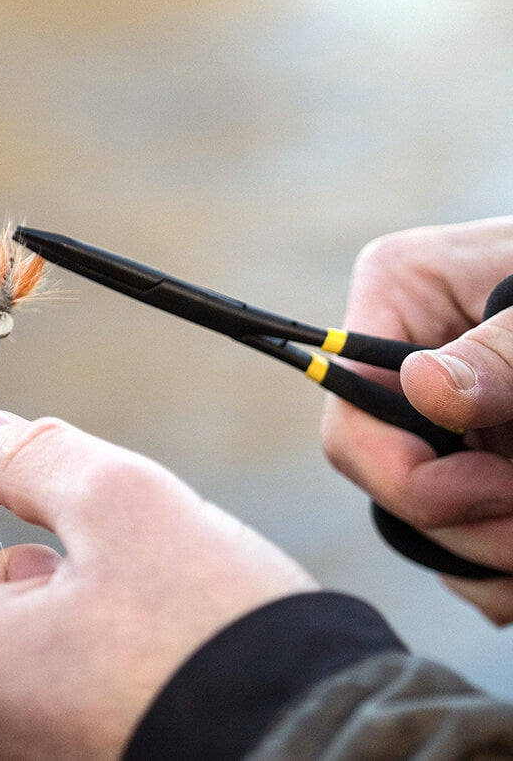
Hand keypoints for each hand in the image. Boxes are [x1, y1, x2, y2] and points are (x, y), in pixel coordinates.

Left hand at [0, 410, 316, 758]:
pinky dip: (65, 644)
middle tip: (91, 518)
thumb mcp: (118, 501)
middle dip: (6, 544)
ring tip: (133, 581)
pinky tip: (141, 635)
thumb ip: (31, 455)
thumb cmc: (208, 637)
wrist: (308, 748)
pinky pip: (27, 697)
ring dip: (45, 592)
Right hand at [321, 217, 512, 623]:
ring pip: (421, 518)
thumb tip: (424, 389)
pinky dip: (495, 560)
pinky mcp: (468, 440)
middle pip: (387, 479)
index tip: (506, 494)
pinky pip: (456, 524)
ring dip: (485, 554)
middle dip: (468, 526)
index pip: (355, 418)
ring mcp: (431, 403)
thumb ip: (499, 351)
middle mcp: (399, 353)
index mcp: (395, 292)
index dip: (416, 481)